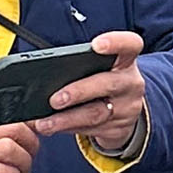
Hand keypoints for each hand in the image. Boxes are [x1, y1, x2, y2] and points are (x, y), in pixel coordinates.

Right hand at [0, 119, 39, 172]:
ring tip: (18, 170)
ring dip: (22, 161)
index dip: (24, 126)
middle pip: (8, 128)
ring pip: (5, 147)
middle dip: (27, 144)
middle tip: (27, 158)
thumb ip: (20, 130)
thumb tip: (35, 119)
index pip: (2, 114)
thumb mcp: (15, 148)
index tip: (31, 139)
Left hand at [31, 31, 145, 151]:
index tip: (96, 45)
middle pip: (107, 84)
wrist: (122, 110)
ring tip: (45, 123)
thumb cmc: (100, 79)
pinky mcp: (120, 129)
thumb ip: (79, 65)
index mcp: (125, 59)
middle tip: (55, 100)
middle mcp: (130, 82)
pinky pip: (91, 130)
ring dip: (66, 119)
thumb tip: (42, 72)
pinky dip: (68, 129)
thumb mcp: (99, 67)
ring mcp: (127, 108)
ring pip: (96, 114)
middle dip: (77, 92)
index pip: (129, 44)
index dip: (115, 43)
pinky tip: (54, 127)